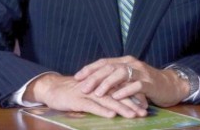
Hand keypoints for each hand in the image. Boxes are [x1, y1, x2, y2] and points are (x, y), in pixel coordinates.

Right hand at [23, 73, 147, 117]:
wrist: (53, 88)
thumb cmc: (74, 92)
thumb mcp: (92, 93)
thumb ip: (105, 95)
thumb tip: (122, 104)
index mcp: (102, 83)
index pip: (121, 90)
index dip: (133, 98)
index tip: (146, 107)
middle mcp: (97, 86)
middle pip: (118, 95)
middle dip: (132, 104)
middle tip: (144, 113)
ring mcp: (88, 92)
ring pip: (108, 100)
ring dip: (121, 107)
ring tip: (133, 115)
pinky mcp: (78, 99)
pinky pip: (91, 105)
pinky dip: (102, 110)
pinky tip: (111, 115)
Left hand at [74, 55, 189, 106]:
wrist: (170, 85)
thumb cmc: (147, 84)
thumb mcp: (129, 78)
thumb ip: (115, 78)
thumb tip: (94, 84)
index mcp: (125, 61)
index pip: (104, 62)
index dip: (89, 68)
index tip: (76, 77)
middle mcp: (131, 63)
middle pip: (109, 67)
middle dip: (94, 77)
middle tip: (83, 87)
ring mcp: (141, 72)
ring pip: (121, 74)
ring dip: (107, 83)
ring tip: (97, 92)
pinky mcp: (149, 83)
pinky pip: (135, 85)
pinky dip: (125, 91)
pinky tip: (116, 97)